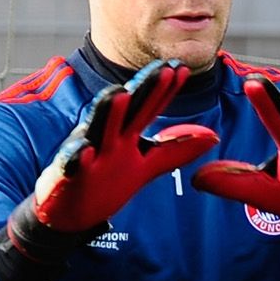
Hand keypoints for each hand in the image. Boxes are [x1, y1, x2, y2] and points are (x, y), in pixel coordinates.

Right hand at [30, 59, 218, 232]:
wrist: (67, 213)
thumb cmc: (104, 182)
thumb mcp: (144, 167)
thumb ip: (174, 151)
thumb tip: (213, 137)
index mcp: (125, 135)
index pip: (148, 108)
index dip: (165, 90)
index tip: (182, 68)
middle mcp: (107, 138)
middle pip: (128, 111)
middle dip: (143, 89)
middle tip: (162, 69)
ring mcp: (87, 155)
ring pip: (98, 130)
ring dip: (109, 112)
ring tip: (121, 93)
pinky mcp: (66, 176)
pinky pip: (71, 166)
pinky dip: (76, 158)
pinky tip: (85, 149)